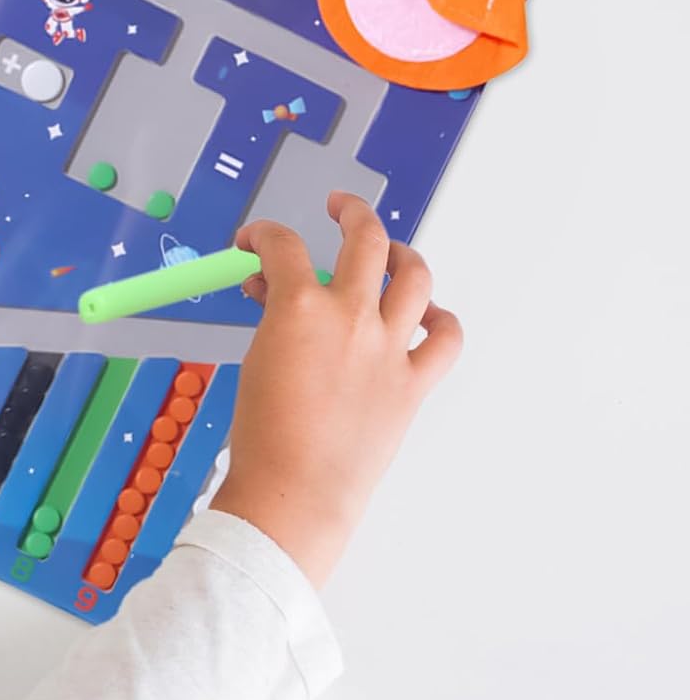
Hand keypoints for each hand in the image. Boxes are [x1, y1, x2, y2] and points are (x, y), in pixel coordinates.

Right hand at [209, 193, 461, 585]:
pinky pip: (446, 338)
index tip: (255, 243)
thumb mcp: (254, 360)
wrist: (296, 492)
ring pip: (415, 275)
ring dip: (403, 255)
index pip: (282, 245)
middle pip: (364, 237)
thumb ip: (270, 317)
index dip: (262, 236)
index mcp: (300, 307)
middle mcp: (351, 317)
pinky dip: (441, 320)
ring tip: (390, 252)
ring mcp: (388, 348)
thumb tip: (274, 294)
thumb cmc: (265, 437)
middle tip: (339, 207)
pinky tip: (425, 317)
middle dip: (350, 212)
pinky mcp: (412, 383)